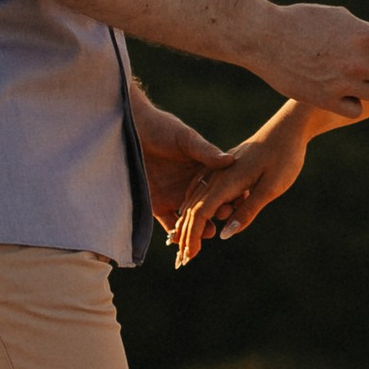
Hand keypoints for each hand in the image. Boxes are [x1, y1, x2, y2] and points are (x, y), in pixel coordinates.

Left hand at [133, 102, 230, 233]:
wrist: (130, 129)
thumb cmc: (160, 127)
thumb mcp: (185, 138)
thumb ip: (205, 151)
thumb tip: (230, 160)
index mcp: (203, 170)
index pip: (222, 187)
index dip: (231, 195)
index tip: (238, 201)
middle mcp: (191, 186)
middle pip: (209, 207)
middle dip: (217, 215)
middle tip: (223, 220)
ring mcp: (174, 196)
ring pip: (191, 219)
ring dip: (200, 230)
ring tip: (206, 234)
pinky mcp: (156, 204)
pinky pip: (169, 224)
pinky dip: (175, 234)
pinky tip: (181, 240)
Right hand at [172, 117, 310, 262]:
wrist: (287, 128)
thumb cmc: (284, 157)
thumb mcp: (271, 188)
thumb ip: (247, 211)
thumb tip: (225, 234)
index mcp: (225, 181)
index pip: (200, 213)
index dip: (192, 237)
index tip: (189, 257)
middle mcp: (216, 175)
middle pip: (192, 209)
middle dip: (185, 235)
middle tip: (182, 260)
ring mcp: (219, 170)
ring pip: (195, 199)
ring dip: (188, 223)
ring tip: (186, 245)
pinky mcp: (224, 167)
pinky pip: (203, 190)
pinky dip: (196, 207)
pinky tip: (198, 217)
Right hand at [255, 3, 368, 113]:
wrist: (264, 37)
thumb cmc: (304, 21)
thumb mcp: (340, 17)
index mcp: (366, 37)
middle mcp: (358, 63)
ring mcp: (342, 84)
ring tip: (352, 75)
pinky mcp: (325, 100)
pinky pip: (355, 110)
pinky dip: (352, 103)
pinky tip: (340, 90)